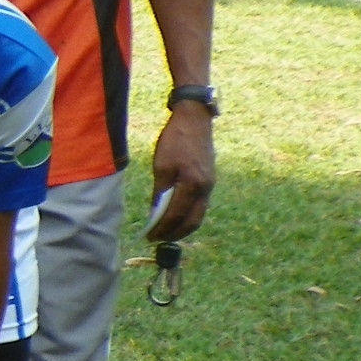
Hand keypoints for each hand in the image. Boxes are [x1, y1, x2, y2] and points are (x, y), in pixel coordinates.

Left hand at [146, 104, 214, 241]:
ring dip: (183, 226)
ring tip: (166, 232)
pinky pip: (200, 204)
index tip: (149, 237)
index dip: (162, 228)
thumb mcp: (161, 165)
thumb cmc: (175, 140)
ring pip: (199, 214)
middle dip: (175, 233)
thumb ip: (160, 191)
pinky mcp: (210, 180)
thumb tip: (155, 213)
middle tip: (158, 240)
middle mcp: (205, 188)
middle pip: (193, 221)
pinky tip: (177, 216)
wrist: (195, 120)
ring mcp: (210, 184)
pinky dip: (189, 215)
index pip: (176, 215)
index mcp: (193, 184)